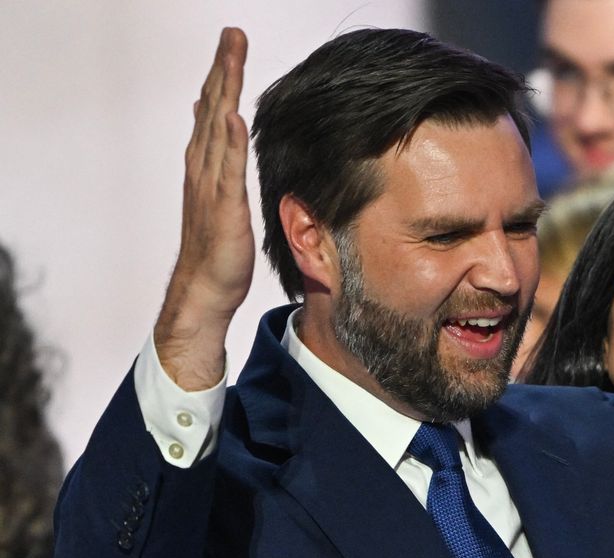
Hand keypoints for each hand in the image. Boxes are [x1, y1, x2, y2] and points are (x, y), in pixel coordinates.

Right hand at [154, 27, 250, 389]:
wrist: (204, 290)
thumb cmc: (217, 249)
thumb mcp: (224, 199)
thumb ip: (225, 166)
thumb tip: (229, 134)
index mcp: (207, 166)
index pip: (215, 110)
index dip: (223, 75)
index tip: (231, 44)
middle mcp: (204, 168)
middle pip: (213, 107)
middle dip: (223, 68)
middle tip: (231, 33)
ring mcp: (211, 185)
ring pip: (218, 127)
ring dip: (225, 90)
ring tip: (231, 55)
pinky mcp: (223, 207)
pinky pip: (226, 168)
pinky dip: (228, 140)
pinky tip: (232, 114)